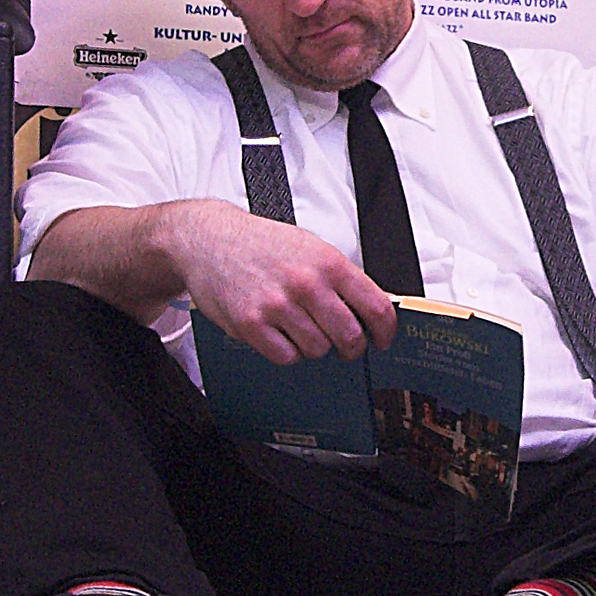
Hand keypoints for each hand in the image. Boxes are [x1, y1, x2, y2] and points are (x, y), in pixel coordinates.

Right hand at [167, 200, 397, 366]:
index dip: (386, 331)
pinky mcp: (250, 323)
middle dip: (351, 347)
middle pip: (349, 337)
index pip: (376, 307)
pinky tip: (279, 333)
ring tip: (300, 327)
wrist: (210, 239)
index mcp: (329, 263)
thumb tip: (374, 307)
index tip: (383, 340)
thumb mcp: (312, 248)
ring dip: (313, 346)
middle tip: (344, 345)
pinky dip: (286, 351)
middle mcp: (306, 283)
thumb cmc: (262, 244)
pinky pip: (285, 357)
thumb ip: (342, 277)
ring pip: (317, 350)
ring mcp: (278, 305)